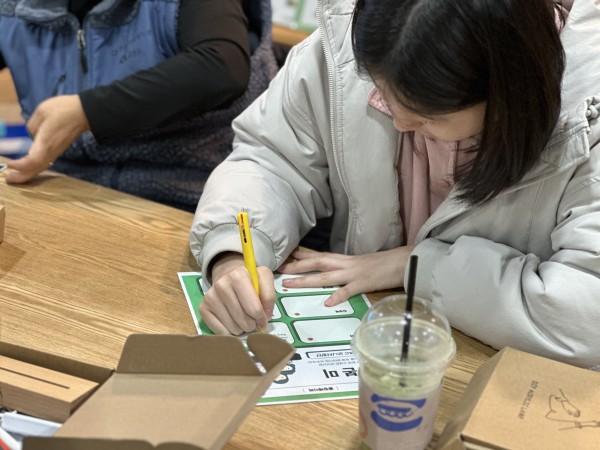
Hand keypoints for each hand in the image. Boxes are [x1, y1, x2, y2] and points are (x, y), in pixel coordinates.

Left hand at [6, 95, 89, 182]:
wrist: (84, 113)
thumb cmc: (63, 110)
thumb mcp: (42, 112)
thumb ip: (32, 126)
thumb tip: (33, 135)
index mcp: (46, 141)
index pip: (33, 160)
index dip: (21, 165)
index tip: (10, 164)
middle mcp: (51, 150)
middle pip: (37, 168)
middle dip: (22, 176)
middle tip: (9, 180)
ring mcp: (56, 151)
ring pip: (41, 167)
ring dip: (28, 174)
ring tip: (16, 177)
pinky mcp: (58, 149)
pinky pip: (45, 162)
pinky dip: (36, 168)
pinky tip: (30, 168)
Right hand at [200, 252, 275, 334]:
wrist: (228, 276)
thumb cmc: (250, 280)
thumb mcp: (264, 278)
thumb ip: (269, 296)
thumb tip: (265, 317)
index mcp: (238, 277)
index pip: (254, 309)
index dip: (262, 318)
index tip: (263, 319)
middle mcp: (221, 286)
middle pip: (244, 321)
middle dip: (252, 324)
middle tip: (252, 319)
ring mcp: (210, 297)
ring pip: (233, 328)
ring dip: (241, 328)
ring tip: (242, 318)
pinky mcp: (203, 308)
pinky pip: (221, 332)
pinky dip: (229, 331)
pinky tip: (231, 321)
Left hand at [277, 246, 415, 305]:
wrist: (406, 260)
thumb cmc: (386, 264)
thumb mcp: (364, 264)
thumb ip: (350, 268)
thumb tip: (338, 273)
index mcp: (347, 260)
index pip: (321, 255)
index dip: (303, 256)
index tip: (287, 256)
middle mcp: (347, 264)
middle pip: (318, 262)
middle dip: (297, 266)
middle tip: (281, 269)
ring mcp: (354, 273)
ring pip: (326, 276)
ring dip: (306, 280)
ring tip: (290, 284)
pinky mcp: (365, 283)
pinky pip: (349, 290)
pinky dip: (337, 296)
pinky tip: (328, 303)